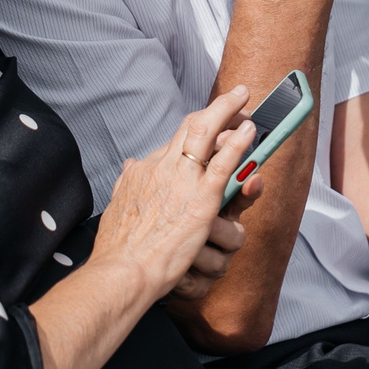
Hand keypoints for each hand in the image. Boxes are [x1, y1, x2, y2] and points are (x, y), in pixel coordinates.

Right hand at [93, 89, 255, 305]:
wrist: (122, 272)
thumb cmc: (119, 250)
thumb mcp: (118, 205)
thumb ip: (129, 182)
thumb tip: (130, 165)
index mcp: (144, 171)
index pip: (176, 138)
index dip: (198, 122)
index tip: (211, 116)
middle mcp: (162, 168)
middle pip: (193, 127)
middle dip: (218, 108)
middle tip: (237, 97)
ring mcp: (182, 182)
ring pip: (208, 135)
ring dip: (229, 116)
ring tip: (248, 110)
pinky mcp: (201, 200)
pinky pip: (223, 163)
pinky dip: (238, 143)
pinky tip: (249, 130)